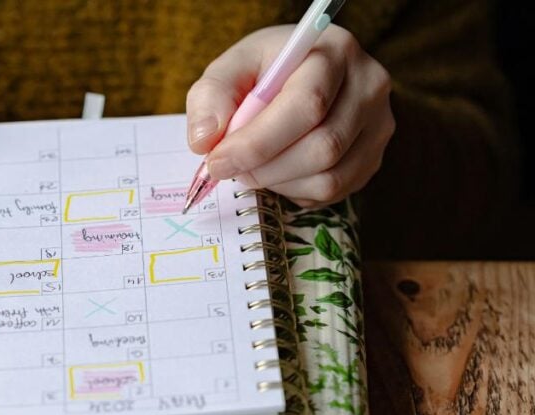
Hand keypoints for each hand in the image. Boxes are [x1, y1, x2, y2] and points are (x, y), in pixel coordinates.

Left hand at [186, 25, 394, 207]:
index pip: (306, 105)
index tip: (216, 161)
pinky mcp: (373, 158)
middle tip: (229, 167)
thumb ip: (210, 98)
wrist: (300, 75)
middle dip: (264, 168)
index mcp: (335, 52)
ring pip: (329, 177)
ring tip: (252, 165)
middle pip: (323, 147)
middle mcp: (369, 87)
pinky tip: (277, 170)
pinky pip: (333, 193)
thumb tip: (205, 141)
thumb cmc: (264, 71)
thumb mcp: (230, 69)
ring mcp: (378, 126)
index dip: (257, 143)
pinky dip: (294, 191)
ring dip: (277, 182)